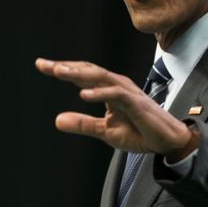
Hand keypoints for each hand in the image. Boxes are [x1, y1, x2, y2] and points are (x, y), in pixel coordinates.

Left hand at [35, 57, 197, 158]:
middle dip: (66, 66)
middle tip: (44, 65)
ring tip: (58, 71)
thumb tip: (57, 120)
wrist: (166, 141)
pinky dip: (99, 92)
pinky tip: (83, 94)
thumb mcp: (105, 131)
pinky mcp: (136, 103)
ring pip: (99, 76)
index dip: (62, 69)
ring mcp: (127, 92)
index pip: (82, 75)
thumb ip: (82, 124)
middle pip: (88, 70)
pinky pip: (115, 94)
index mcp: (108, 89)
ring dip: (78, 73)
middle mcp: (116, 85)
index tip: (41, 64)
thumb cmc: (139, 131)